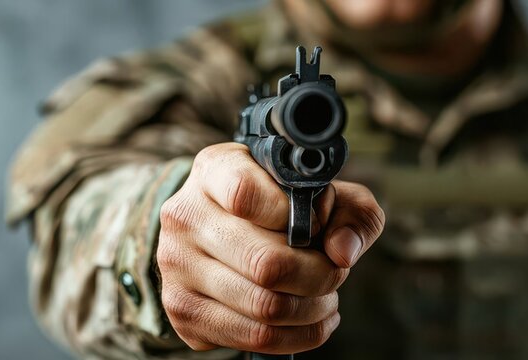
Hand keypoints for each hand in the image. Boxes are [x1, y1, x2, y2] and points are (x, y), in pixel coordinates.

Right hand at [157, 143, 384, 353]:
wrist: (222, 234)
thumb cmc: (278, 207)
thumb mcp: (320, 192)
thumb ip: (351, 211)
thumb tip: (342, 252)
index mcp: (213, 170)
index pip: (246, 195)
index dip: (296, 217)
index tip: (317, 226)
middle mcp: (185, 216)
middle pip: (266, 263)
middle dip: (320, 275)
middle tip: (334, 272)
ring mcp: (176, 265)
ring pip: (265, 306)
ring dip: (313, 308)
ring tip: (324, 296)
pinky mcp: (183, 309)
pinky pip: (254, 337)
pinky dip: (299, 336)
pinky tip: (310, 318)